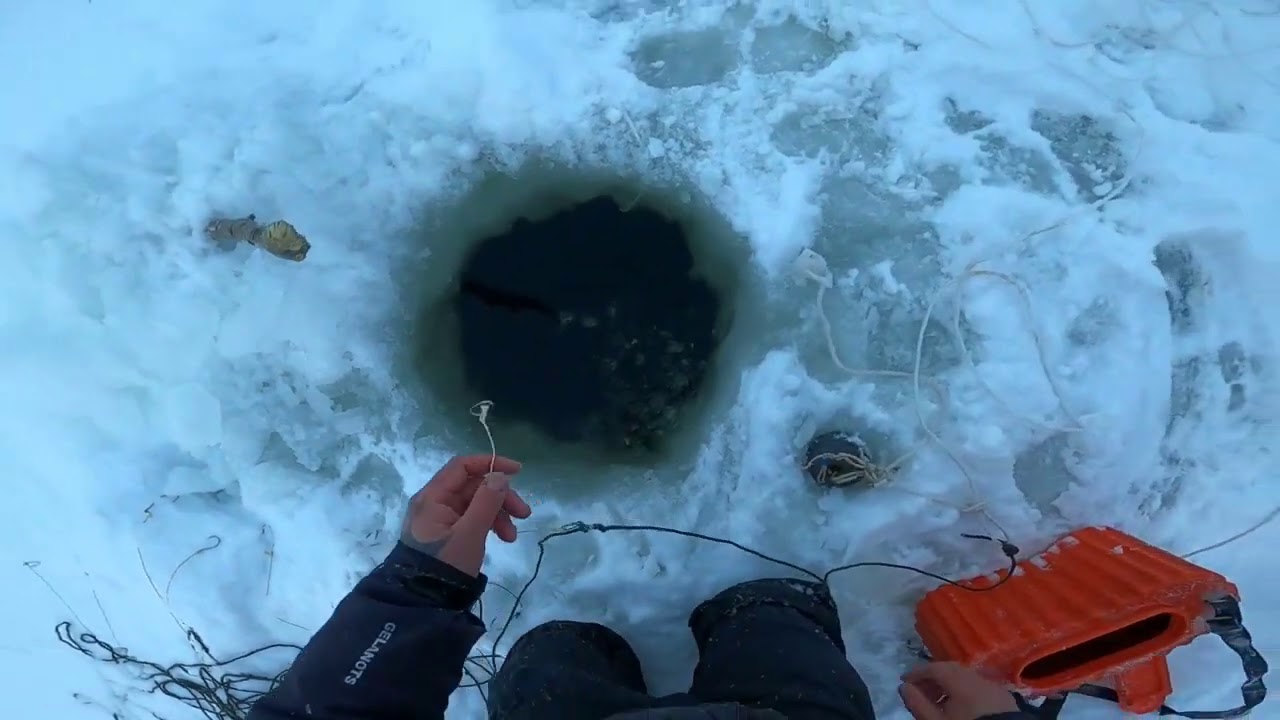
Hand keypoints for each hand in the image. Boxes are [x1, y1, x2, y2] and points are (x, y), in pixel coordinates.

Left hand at [400, 454, 532, 576]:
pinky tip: (502, 538)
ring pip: (475, 503)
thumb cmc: (446, 563)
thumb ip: (487, 501)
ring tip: (512, 537)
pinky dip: (488, 524)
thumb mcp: (470, 533)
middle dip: (500, 497)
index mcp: (433, 497)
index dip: (490, 464)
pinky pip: (471, 518)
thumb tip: (500, 475)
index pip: (462, 466)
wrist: (425, 600)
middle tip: (524, 514)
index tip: (518, 471)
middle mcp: (434, 502)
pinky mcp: (446, 533)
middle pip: (473, 486)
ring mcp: (440, 518)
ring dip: (498, 514)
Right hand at [899, 662, 1018, 719]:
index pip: (933, 668)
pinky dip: (965, 693)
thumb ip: (918, 703)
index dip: (916, 673)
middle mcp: (976, 677)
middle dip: (933, 678)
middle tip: (920, 691)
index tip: (904, 681)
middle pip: (950, 671)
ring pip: (966, 679)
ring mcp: (993, 686)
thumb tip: (904, 687)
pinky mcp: (1004, 698)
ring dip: (949, 686)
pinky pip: (978, 688)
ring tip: (939, 702)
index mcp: (959, 679)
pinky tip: (961, 707)